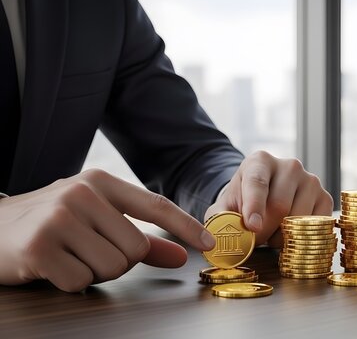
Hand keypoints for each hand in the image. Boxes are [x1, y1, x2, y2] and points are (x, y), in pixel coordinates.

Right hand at [0, 169, 214, 291]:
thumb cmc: (48, 224)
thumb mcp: (95, 220)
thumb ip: (142, 239)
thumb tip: (181, 256)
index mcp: (99, 182)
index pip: (155, 205)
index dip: (186, 225)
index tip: (209, 243)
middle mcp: (81, 194)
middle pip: (135, 248)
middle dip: (118, 260)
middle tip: (86, 251)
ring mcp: (59, 218)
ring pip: (113, 267)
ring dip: (94, 272)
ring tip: (69, 256)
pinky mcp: (39, 246)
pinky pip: (81, 281)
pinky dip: (70, 282)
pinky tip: (51, 266)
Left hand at [206, 151, 332, 246]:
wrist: (263, 199)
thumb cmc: (242, 204)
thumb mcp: (224, 208)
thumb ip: (220, 221)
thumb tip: (216, 240)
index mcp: (260, 161)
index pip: (258, 182)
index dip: (254, 205)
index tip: (252, 226)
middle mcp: (289, 166)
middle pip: (279, 205)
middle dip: (265, 230)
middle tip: (255, 239)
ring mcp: (311, 180)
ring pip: (298, 218)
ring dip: (281, 236)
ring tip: (271, 233)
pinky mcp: (325, 197)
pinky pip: (316, 225)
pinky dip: (301, 237)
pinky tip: (288, 232)